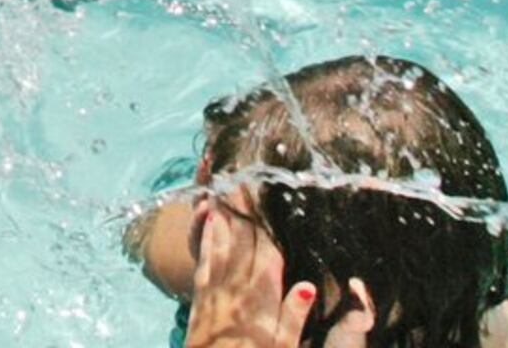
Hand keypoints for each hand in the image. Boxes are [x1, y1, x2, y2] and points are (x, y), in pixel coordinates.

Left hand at [187, 202, 374, 347]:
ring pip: (222, 242)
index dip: (268, 221)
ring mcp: (216, 289)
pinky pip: (204, 258)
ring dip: (225, 213)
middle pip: (244, 239)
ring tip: (227, 185)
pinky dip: (207, 236)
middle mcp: (237, 287)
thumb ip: (294, 316)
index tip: (269, 193)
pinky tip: (209, 218)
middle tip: (246, 175)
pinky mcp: (200, 296)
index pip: (267, 250)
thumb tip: (308, 285)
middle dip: (246, 208)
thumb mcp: (284, 346)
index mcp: (261, 298)